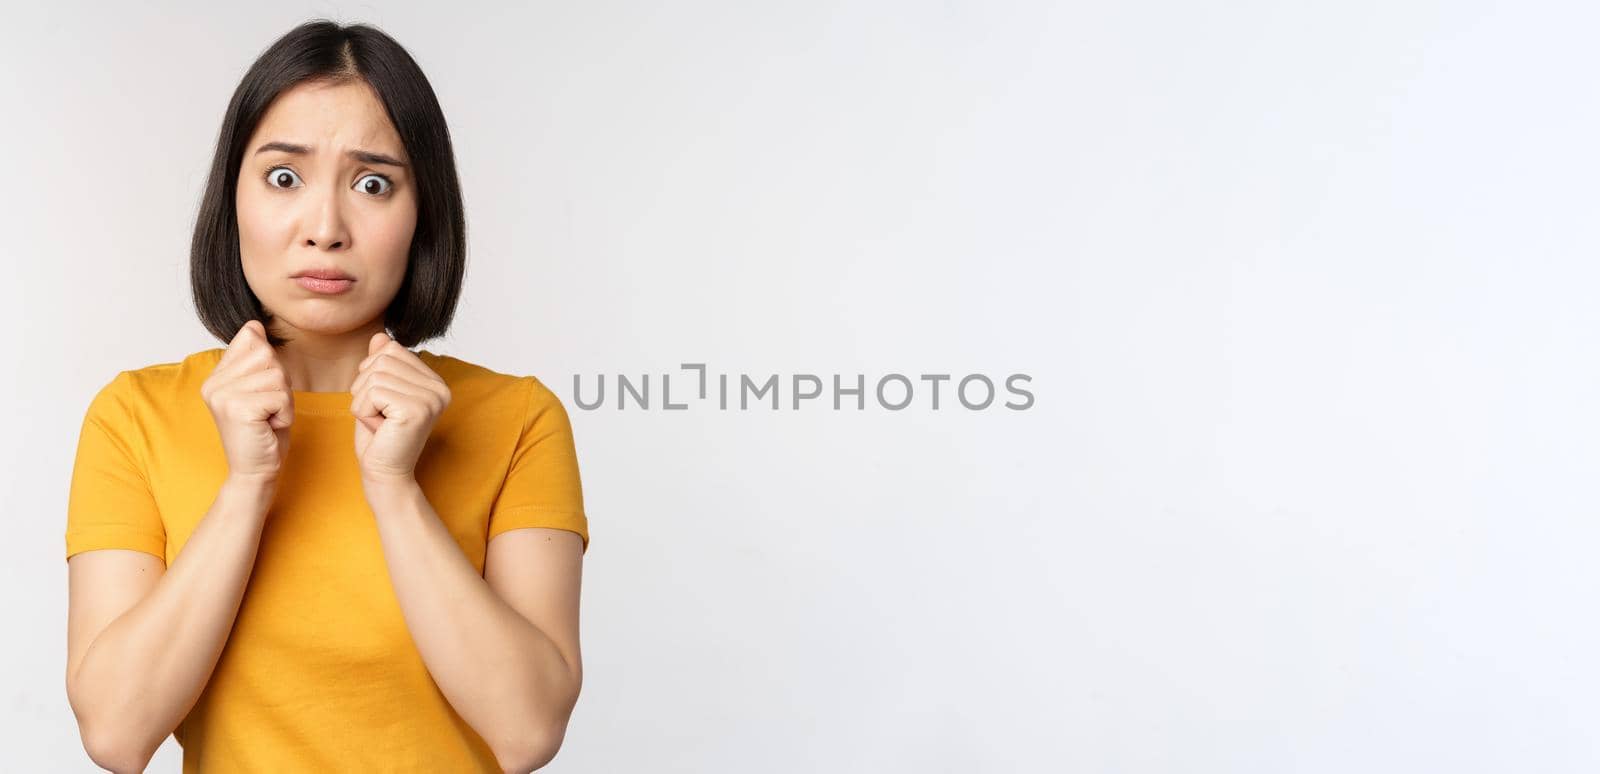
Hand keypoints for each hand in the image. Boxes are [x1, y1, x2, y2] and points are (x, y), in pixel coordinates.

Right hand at [202, 320, 292, 482]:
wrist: (256, 471)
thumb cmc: (264, 432)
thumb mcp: (263, 388)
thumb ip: (256, 358)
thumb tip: (254, 324)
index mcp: (217, 375)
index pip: (252, 338)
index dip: (271, 366)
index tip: (261, 393)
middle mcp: (213, 382)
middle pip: (268, 355)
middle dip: (280, 384)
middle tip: (267, 409)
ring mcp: (221, 395)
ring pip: (277, 375)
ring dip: (283, 400)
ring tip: (267, 418)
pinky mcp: (236, 408)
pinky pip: (280, 396)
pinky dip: (284, 413)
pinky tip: (268, 427)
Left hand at [351, 332, 450, 485]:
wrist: (384, 474)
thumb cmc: (379, 436)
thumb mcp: (376, 393)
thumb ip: (382, 364)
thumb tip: (380, 336)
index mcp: (434, 381)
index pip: (391, 349)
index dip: (373, 375)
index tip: (383, 404)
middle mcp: (439, 388)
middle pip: (381, 359)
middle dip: (365, 387)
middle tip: (379, 415)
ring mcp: (431, 398)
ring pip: (374, 376)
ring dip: (363, 402)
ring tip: (379, 423)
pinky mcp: (416, 410)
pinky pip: (372, 393)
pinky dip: (364, 412)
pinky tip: (379, 429)